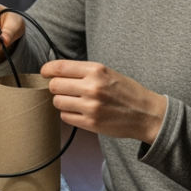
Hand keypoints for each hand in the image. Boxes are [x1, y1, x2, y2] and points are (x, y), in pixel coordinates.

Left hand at [41, 60, 167, 144]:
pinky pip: (65, 117)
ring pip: (58, 102)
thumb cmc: (126, 91)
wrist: (146, 113)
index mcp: (96, 70)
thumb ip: (84, 72)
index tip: (45, 72)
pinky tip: (80, 111)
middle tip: (64, 89)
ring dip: (62, 101)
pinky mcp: (90, 123)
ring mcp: (90, 106)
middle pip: (55, 85)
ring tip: (74, 101)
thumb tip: (56, 72)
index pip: (60, 67)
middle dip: (55, 87)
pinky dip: (69, 114)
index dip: (47, 70)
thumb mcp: (108, 73)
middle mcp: (92, 87)